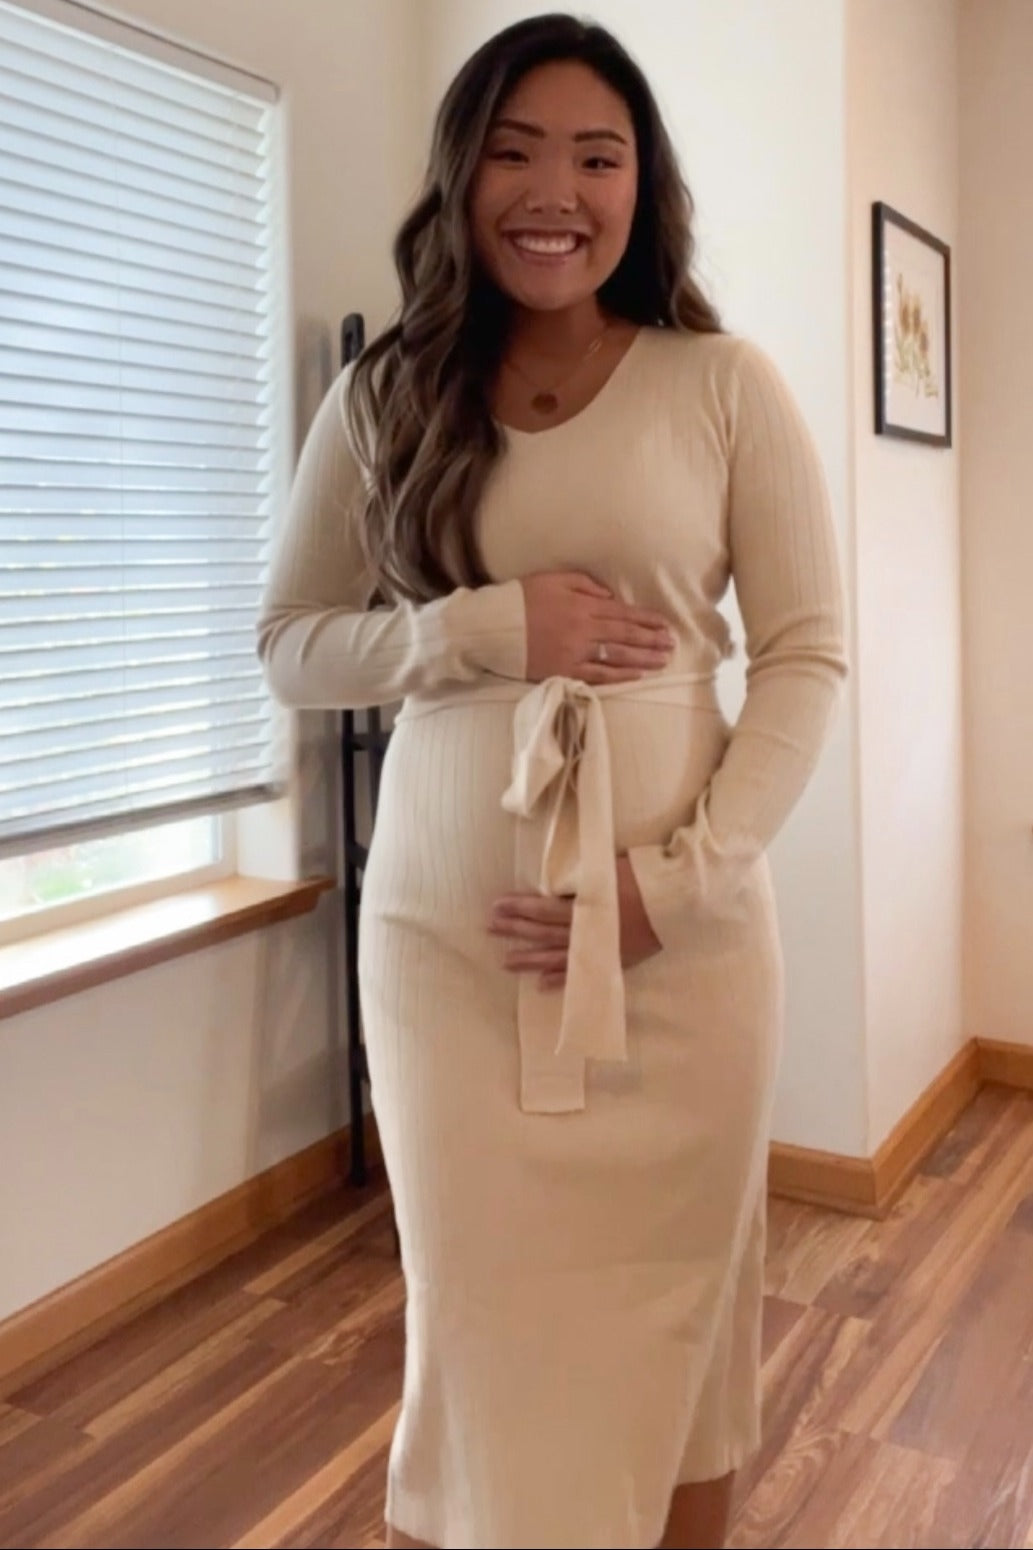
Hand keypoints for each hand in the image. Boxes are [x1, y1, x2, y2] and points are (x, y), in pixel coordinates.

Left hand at [489, 856, 661, 989]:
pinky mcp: (611, 962)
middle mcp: (588, 932)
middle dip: (516, 930)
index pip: (544, 908)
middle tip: (490, 929)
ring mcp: (598, 950)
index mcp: (587, 906)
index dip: (519, 907)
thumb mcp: (610, 870)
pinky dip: (560, 980)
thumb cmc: (646, 879)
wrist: (679, 906)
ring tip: (506, 962)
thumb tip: (558, 876)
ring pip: (556, 957)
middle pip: (544, 932)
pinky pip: (580, 975)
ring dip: (530, 959)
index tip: (497, 906)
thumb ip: (583, 877)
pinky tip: (540, 984)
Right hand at [521, 572, 674, 684]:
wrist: (492, 627)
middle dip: (651, 640)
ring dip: (643, 659)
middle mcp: (583, 630)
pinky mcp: (563, 671)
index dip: (646, 619)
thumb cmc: (522, 599)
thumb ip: (585, 584)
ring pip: (617, 657)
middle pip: (625, 636)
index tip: (665, 624)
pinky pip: (597, 675)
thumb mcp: (554, 579)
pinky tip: (636, 675)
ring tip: (663, 661)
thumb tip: (611, 597)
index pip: (622, 613)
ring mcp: (574, 653)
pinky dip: (618, 676)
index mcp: (582, 605)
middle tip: (672, 644)